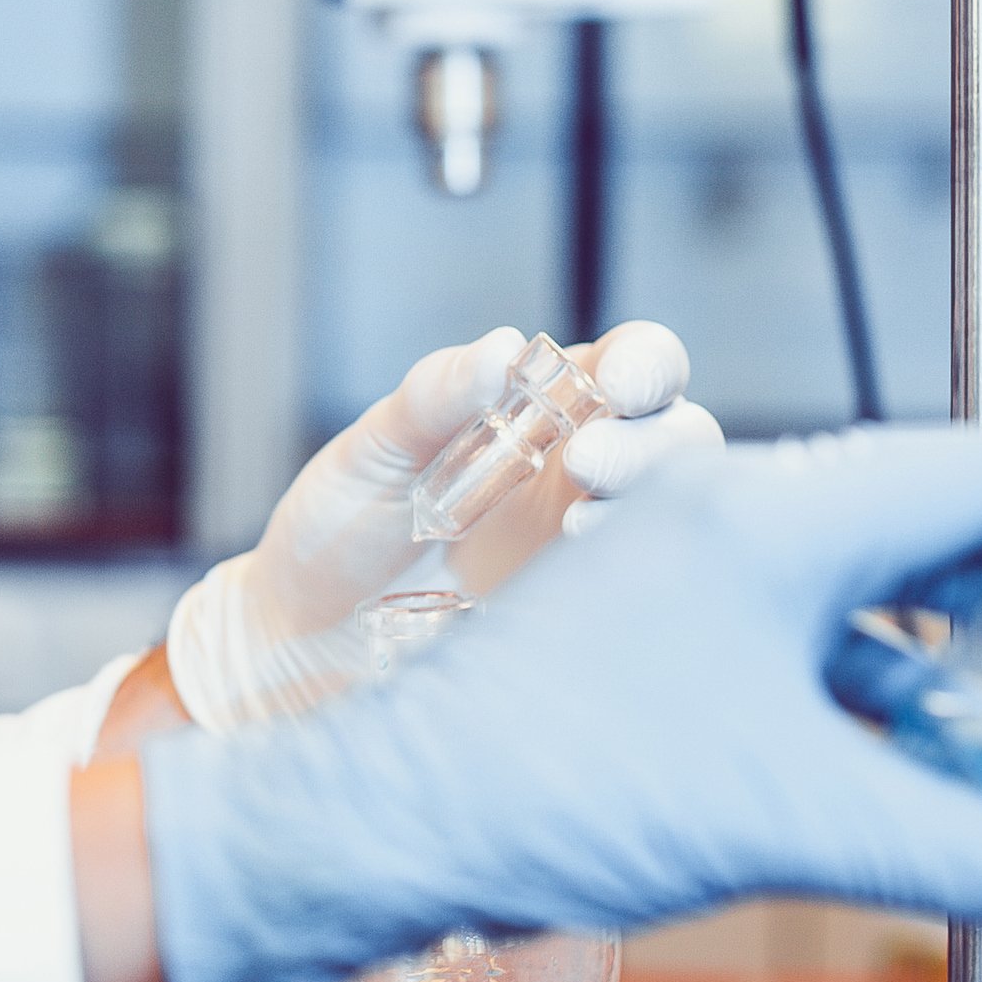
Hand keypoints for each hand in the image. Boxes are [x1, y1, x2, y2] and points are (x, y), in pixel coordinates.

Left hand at [142, 428, 981, 981]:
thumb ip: (965, 849)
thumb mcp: (798, 819)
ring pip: (878, 587)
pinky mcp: (661, 644)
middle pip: (947, 518)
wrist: (387, 820)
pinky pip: (815, 643)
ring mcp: (693, 577)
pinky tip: (954, 758)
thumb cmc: (560, 784)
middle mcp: (740, 519)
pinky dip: (898, 689)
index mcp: (780, 511)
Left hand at [165, 322, 720, 730]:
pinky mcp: (578, 608)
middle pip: (678, 435)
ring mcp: (585, 540)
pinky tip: (578, 568)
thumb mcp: (373, 451)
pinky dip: (632, 572)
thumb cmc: (340, 527)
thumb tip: (503, 349)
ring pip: (674, 510)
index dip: (646, 363)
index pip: (632, 365)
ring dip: (648, 504)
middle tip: (585, 462)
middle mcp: (580, 468)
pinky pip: (640, 584)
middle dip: (653, 439)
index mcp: (542, 407)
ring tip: (580, 522)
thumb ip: (434, 398)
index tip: (618, 381)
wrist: (303, 632)